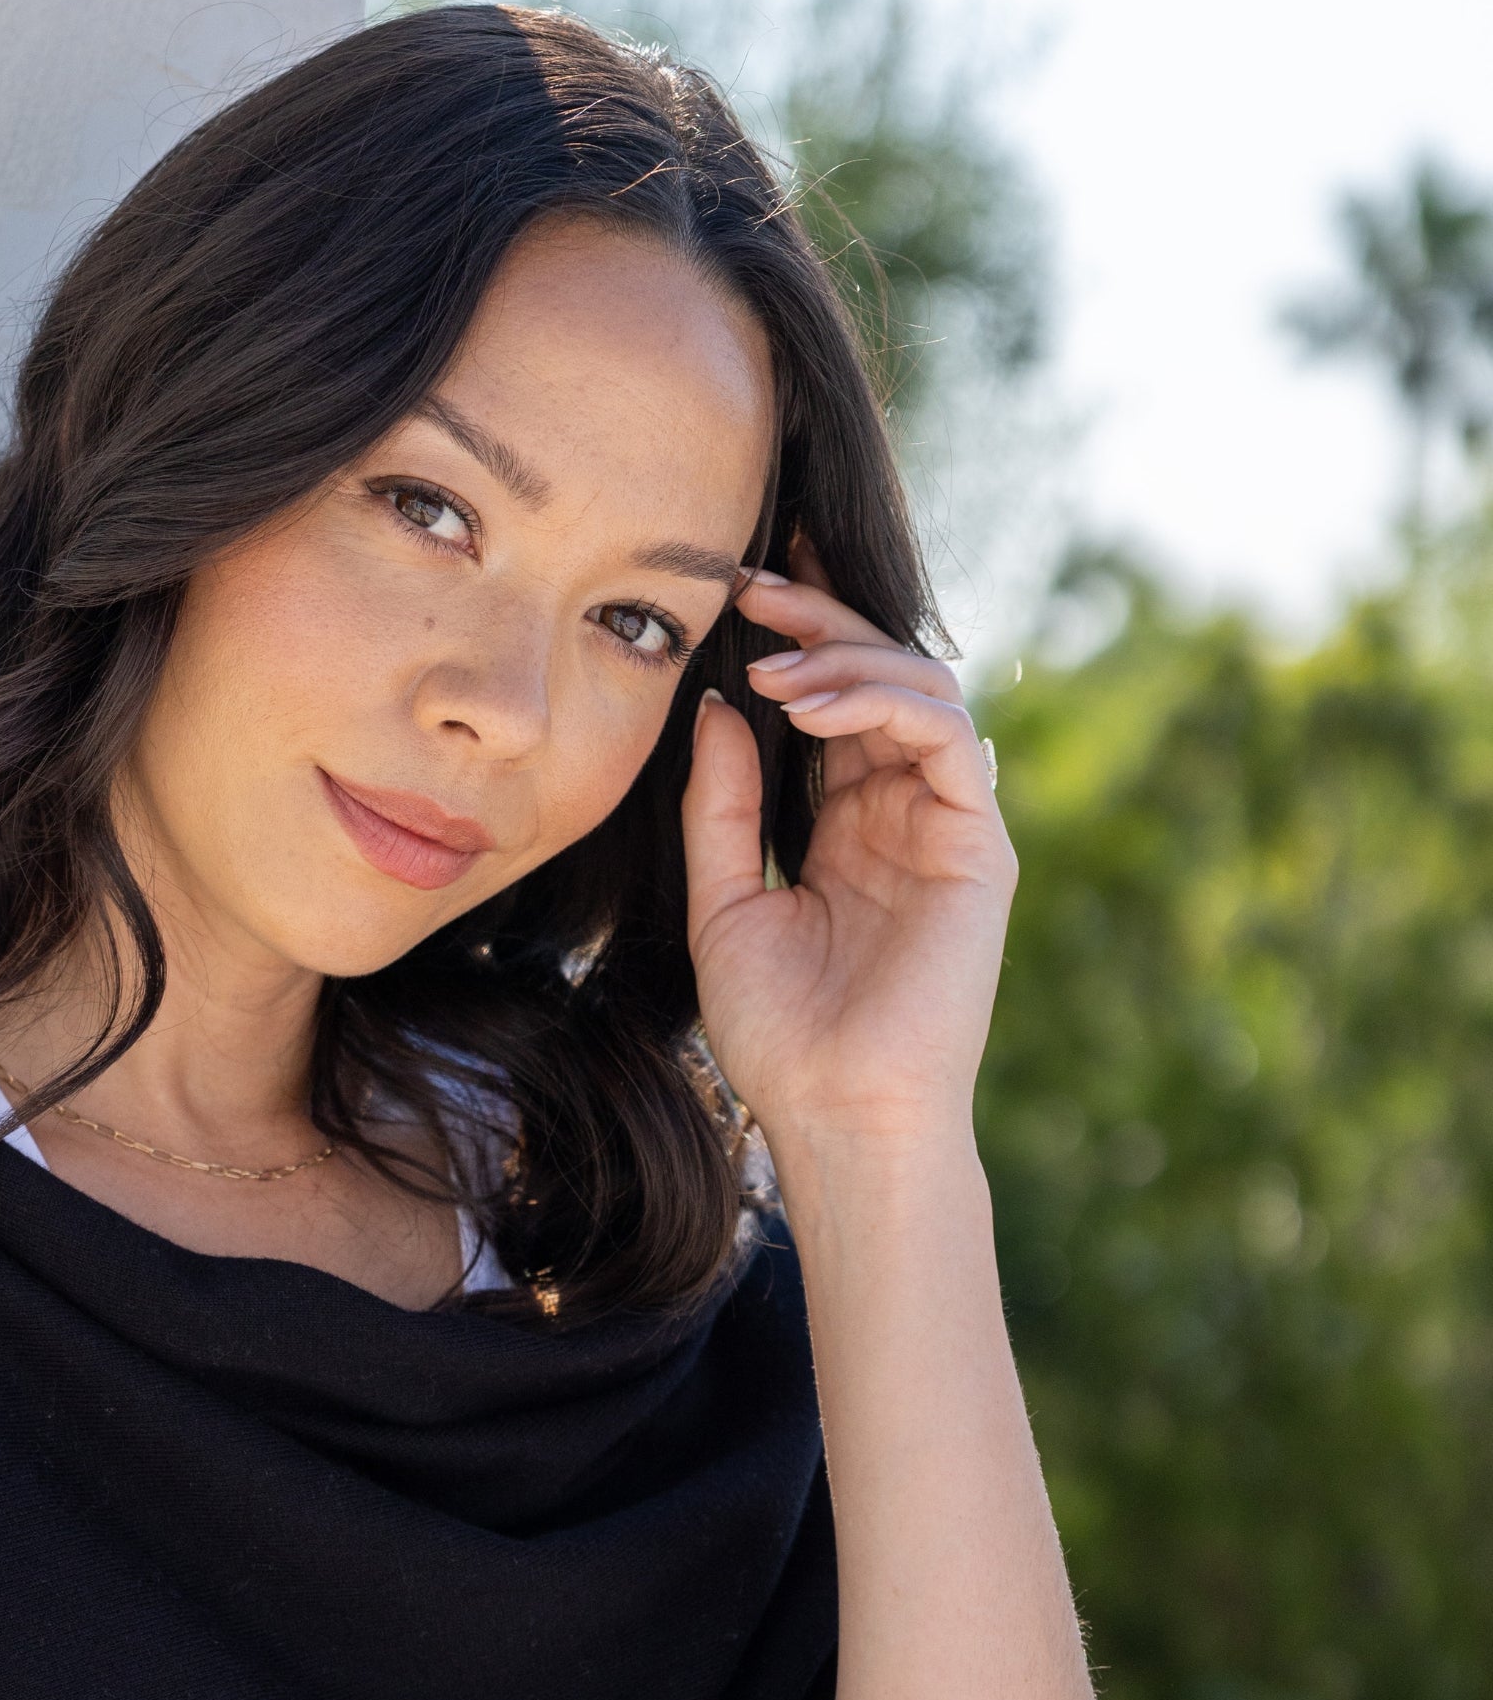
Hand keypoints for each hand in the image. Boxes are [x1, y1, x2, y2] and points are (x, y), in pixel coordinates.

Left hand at [680, 561, 1015, 1157]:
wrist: (837, 1114)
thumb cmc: (780, 1036)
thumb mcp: (723, 904)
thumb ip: (722, 806)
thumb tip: (720, 704)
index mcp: (846, 826)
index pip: (832, 705)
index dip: (800, 638)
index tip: (741, 587)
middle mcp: (902, 814)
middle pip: (878, 679)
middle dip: (819, 621)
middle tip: (750, 586)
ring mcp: (945, 826)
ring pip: (918, 691)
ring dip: (843, 662)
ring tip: (771, 669)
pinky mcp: (978, 845)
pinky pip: (945, 738)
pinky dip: (882, 704)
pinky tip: (813, 708)